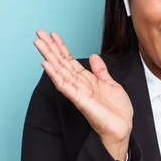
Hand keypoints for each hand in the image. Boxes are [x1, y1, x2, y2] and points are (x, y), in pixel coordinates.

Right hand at [33, 30, 132, 160]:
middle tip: (38, 33)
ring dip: (49, 56)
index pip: (70, 60)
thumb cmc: (116, 110)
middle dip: (50, 47)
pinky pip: (65, 86)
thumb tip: (93, 57)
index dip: (61, 46)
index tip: (52, 34)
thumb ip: (100, 71)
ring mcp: (78, 91)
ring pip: (60, 70)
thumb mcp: (110, 84)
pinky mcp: (79, 100)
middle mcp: (79, 84)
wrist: (122, 127)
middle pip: (61, 62)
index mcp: (86, 79)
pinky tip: (46, 65)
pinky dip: (55, 75)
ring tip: (38, 43)